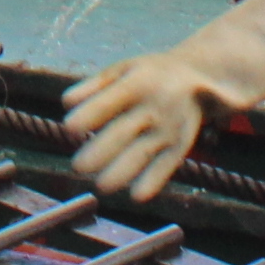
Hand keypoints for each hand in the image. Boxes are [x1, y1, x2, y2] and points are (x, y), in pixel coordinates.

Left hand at [58, 49, 219, 201]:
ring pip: (143, 153)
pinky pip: (166, 166)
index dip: (90, 114)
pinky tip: (136, 196)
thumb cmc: (148, 75)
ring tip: (101, 186)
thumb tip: (66, 103)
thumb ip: (93, 85)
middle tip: (78, 166)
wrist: (198, 77)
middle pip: (124, 131)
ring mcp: (168, 129)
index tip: (69, 128)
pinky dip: (153, 181)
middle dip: (101, 151)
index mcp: (137, 83)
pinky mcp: (179, 147)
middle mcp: (154, 107)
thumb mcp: (123, 68)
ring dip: (122, 171)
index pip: (111, 100)